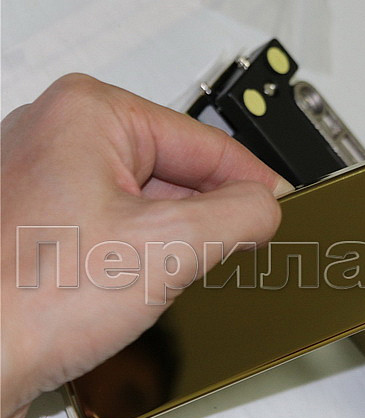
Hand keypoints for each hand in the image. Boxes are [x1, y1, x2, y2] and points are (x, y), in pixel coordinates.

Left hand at [1, 74, 292, 417]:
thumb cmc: (19, 303)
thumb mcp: (169, 248)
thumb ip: (239, 216)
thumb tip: (266, 207)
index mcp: (88, 115)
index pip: (207, 143)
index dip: (255, 182)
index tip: (285, 211)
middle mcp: (59, 140)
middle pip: (177, 174)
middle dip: (212, 218)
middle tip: (248, 252)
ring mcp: (44, 187)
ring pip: (147, 208)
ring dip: (175, 246)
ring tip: (185, 279)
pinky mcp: (39, 233)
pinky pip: (116, 236)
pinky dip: (141, 262)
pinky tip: (146, 294)